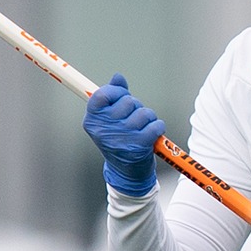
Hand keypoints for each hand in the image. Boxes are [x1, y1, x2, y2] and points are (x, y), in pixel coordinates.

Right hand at [84, 73, 164, 196]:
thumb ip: (113, 97)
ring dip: (148, 117)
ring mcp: (122, 138)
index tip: (122, 96)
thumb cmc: (118, 141)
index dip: (116, 92)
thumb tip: (118, 77)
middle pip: (128, 101)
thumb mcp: (110, 120)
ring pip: (144, 112)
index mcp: (93, 121)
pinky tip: (154, 132)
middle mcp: (104, 129)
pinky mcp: (138, 146)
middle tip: (133, 119)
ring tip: (143, 127)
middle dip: (135, 106)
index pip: (103, 94)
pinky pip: (155, 124)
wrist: (126, 173)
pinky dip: (158, 126)